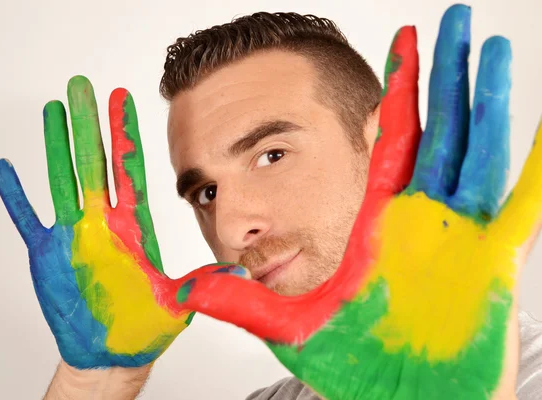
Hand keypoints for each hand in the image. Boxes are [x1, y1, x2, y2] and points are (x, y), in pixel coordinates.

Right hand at [0, 76, 241, 368]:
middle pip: (93, 162)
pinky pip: (27, 218)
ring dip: (56, 144)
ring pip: (62, 178)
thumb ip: (203, 282)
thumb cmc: (146, 327)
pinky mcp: (48, 254)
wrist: (115, 352)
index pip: (129, 169)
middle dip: (88, 123)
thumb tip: (239, 270)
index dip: (125, 134)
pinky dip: (16, 195)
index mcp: (134, 225)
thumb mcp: (179, 301)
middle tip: (82, 85)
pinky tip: (7, 168)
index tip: (123, 99)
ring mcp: (74, 235)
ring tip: (52, 110)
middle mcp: (103, 222)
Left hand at [175, 5, 541, 398]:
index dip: (398, 89)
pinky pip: (520, 209)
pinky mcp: (488, 267)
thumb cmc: (354, 367)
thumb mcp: (289, 324)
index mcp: (376, 221)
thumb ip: (240, 300)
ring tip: (487, 48)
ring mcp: (457, 237)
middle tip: (450, 18)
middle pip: (437, 128)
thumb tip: (184, 287)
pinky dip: (535, 171)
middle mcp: (420, 219)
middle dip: (444, 72)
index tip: (399, 41)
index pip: (389, 139)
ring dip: (486, 100)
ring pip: (476, 152)